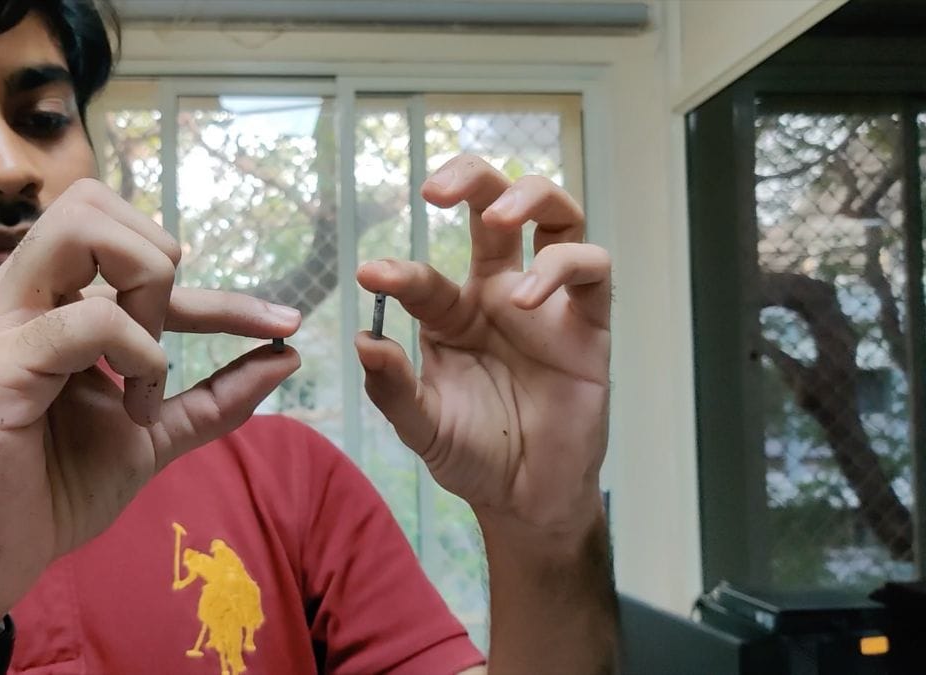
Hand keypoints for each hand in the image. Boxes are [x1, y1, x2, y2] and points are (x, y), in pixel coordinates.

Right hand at [0, 179, 301, 642]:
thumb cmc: (58, 490)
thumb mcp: (155, 432)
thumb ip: (215, 395)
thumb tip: (286, 355)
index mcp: (48, 301)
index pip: (134, 251)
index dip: (219, 288)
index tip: (284, 323)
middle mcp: (17, 294)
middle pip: (92, 201)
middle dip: (159, 258)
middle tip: (172, 334)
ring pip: (82, 227)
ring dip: (145, 286)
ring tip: (151, 364)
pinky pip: (89, 319)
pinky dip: (139, 353)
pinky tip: (137, 405)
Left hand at [356, 155, 609, 538]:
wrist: (527, 497)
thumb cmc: (472, 456)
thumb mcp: (421, 428)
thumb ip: (393, 389)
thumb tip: (363, 340)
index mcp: (452, 314)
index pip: (424, 276)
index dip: (397, 272)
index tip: (370, 277)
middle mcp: (499, 294)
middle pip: (493, 205)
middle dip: (469, 176)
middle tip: (435, 188)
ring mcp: (547, 303)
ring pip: (556, 214)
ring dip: (528, 196)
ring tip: (499, 217)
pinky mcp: (589, 322)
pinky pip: (590, 267)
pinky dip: (560, 266)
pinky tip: (525, 298)